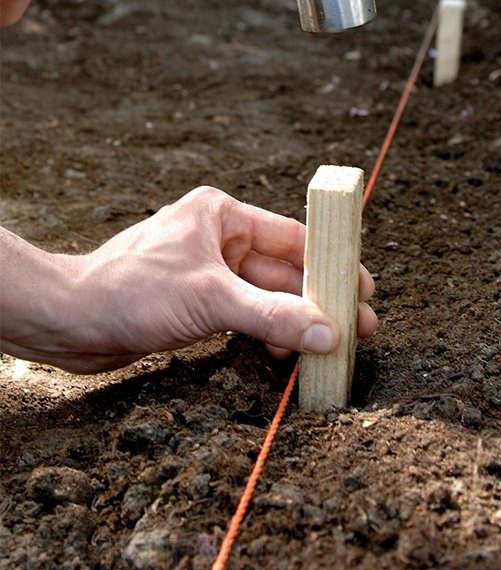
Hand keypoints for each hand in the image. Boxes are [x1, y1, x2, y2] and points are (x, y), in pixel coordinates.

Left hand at [1, 187, 376, 372]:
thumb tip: (327, 332)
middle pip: (283, 270)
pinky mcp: (196, 302)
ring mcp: (207, 272)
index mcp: (222, 216)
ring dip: (294, 321)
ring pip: (266, 297)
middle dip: (317, 300)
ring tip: (328, 348)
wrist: (69, 320)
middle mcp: (218, 239)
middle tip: (357, 327)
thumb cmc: (129, 290)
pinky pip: (245, 315)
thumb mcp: (210, 299)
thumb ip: (272, 315)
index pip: (292, 237)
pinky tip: (285, 354)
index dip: (330, 263)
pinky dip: (266, 332)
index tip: (362, 288)